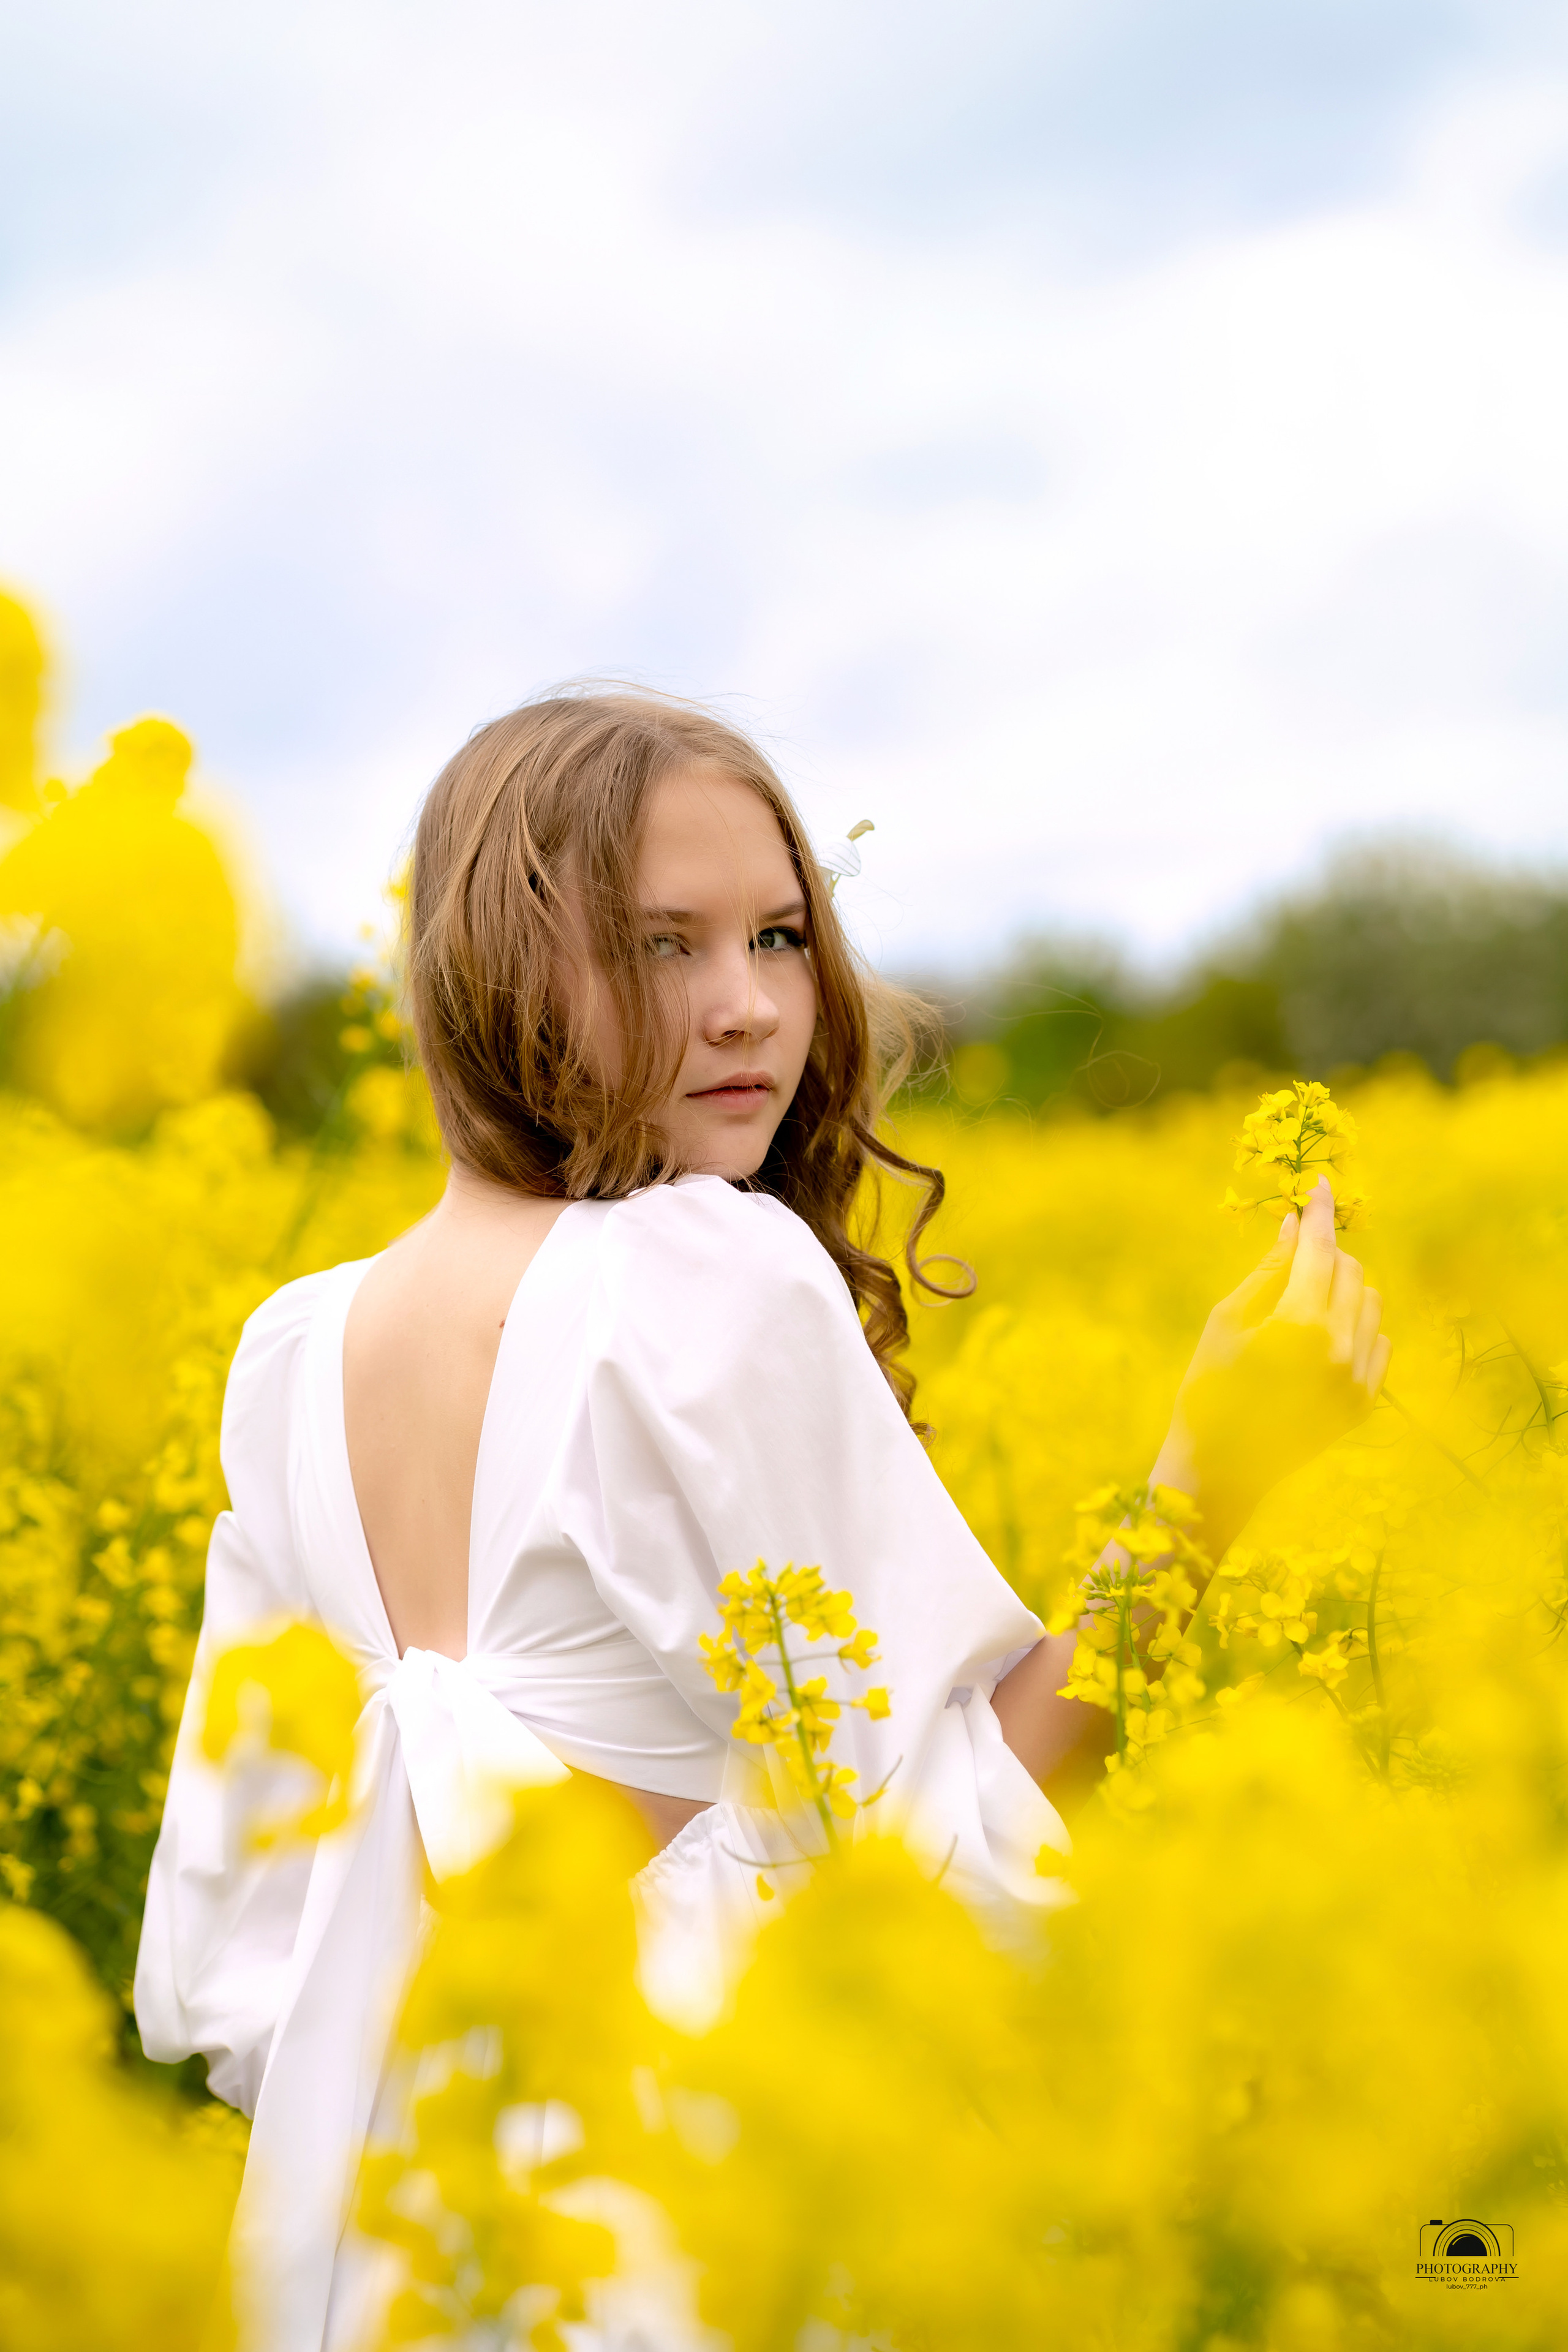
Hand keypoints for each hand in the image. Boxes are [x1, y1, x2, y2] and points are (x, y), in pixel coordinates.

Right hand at [1151, 1176, 1390, 1554]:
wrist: (1222, 1471)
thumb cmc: (1207, 1390)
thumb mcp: (1227, 1321)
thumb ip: (1269, 1271)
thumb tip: (1295, 1226)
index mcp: (1300, 1325)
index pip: (1320, 1249)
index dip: (1320, 1211)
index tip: (1320, 1182)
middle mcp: (1340, 1350)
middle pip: (1349, 1270)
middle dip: (1324, 1252)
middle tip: (1294, 1251)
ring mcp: (1357, 1379)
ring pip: (1369, 1302)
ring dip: (1340, 1287)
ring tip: (1301, 1301)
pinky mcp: (1365, 1401)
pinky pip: (1378, 1340)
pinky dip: (1354, 1325)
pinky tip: (1319, 1337)